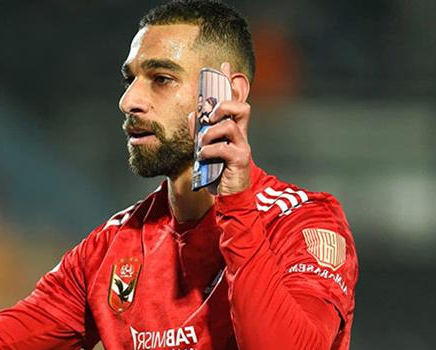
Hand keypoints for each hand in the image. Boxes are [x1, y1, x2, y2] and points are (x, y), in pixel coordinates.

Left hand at [188, 62, 252, 195]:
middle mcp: (241, 135)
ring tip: (201, 145)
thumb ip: (200, 131)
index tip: (223, 66)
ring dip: (210, 133)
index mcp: (233, 130)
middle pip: (242, 107)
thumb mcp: (205, 149)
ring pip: (230, 126)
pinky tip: (204, 157)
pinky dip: (209, 150)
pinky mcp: (240, 160)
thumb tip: (193, 114)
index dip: (230, 84)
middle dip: (224, 106)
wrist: (228, 196)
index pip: (235, 102)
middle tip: (210, 117)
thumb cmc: (218, 172)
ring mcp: (242, 147)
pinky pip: (224, 148)